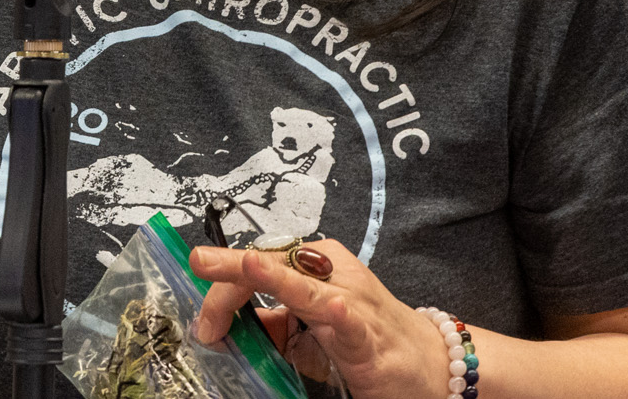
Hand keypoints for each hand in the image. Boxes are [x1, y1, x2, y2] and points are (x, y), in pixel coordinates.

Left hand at [190, 241, 451, 398]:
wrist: (429, 363)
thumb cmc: (365, 340)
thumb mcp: (308, 329)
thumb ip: (272, 323)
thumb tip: (224, 324)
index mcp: (313, 265)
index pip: (255, 263)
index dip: (221, 290)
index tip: (203, 326)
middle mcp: (331, 271)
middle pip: (270, 264)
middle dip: (230, 280)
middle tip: (199, 284)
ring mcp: (351, 299)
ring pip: (304, 283)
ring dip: (273, 277)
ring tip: (246, 265)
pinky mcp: (369, 333)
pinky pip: (350, 319)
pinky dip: (338, 311)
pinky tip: (331, 307)